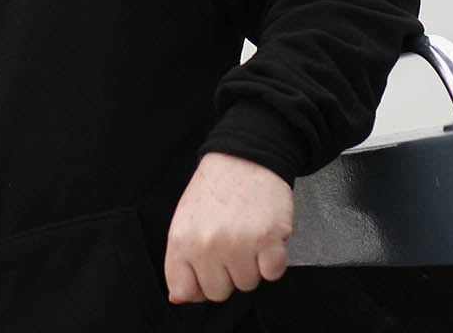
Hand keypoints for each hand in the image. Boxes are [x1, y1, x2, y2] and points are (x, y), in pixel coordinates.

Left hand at [163, 152, 293, 303]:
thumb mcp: (185, 220)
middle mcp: (207, 245)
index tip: (207, 269)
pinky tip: (266, 237)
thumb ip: (181, 261)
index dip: (198, 284)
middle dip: (227, 273)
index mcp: (181, 240)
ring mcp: (238, 243)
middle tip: (230, 244)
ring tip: (248, 235)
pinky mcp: (268, 239)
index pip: (183, 290)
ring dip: (251, 265)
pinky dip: (274, 259)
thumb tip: (178, 298)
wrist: (246, 155)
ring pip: (247, 284)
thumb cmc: (215, 188)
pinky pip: (273, 273)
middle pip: (218, 292)